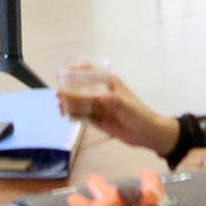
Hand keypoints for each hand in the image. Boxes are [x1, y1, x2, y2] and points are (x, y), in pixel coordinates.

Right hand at [58, 74, 180, 154]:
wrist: (148, 135)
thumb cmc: (140, 116)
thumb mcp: (128, 108)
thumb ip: (114, 102)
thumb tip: (100, 97)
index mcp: (110, 84)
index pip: (91, 73)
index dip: (77, 70)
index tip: (63, 72)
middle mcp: (103, 94)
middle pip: (82, 88)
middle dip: (69, 90)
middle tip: (57, 94)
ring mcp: (100, 107)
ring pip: (81, 103)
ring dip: (70, 104)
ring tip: (59, 107)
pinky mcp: (99, 120)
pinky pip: (84, 116)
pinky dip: (75, 116)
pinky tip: (66, 116)